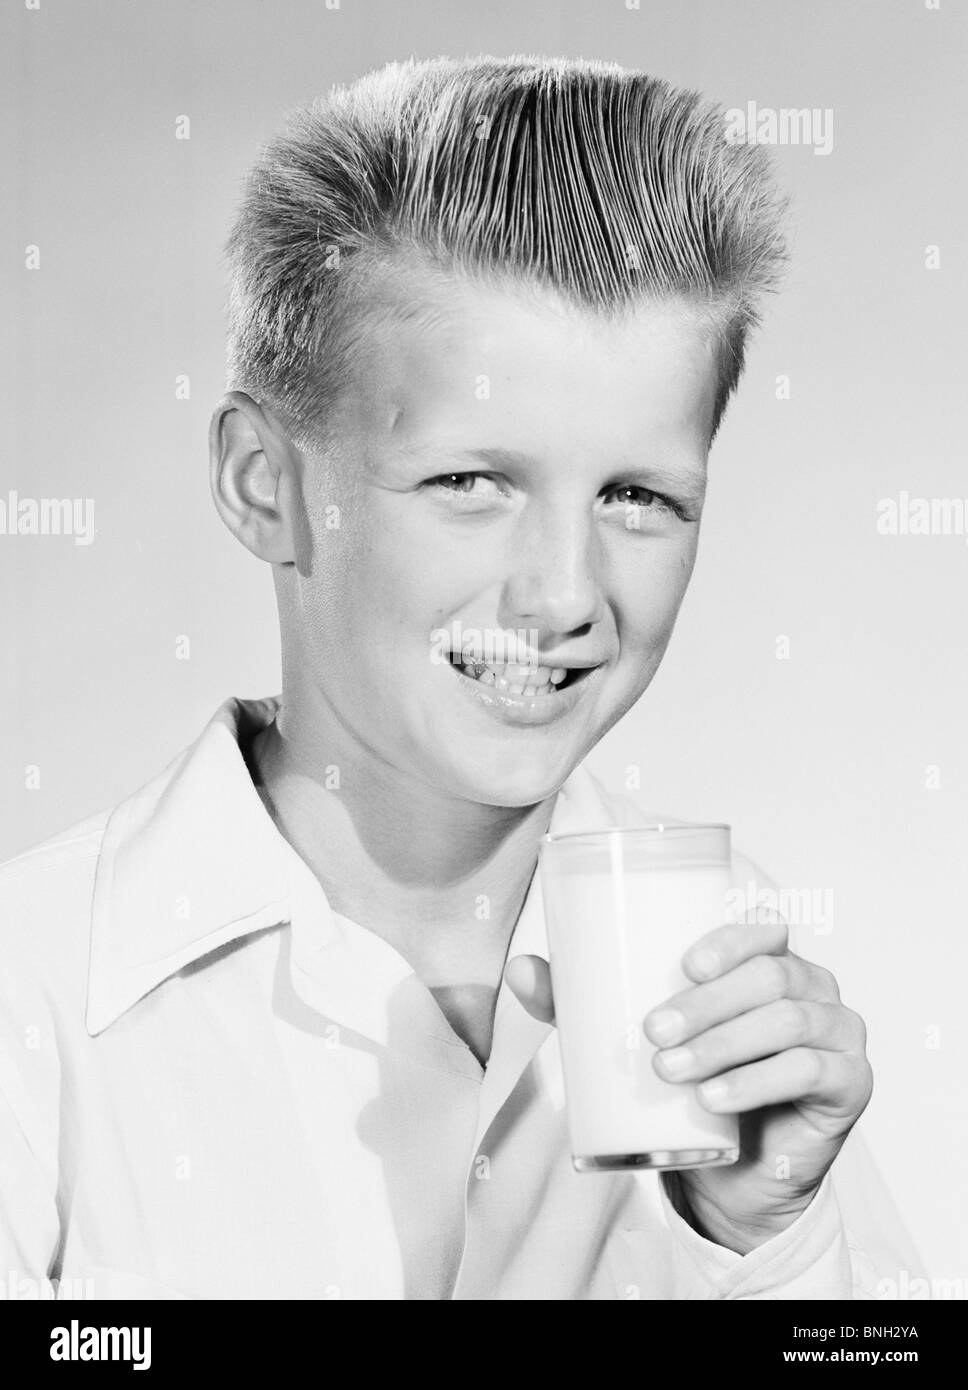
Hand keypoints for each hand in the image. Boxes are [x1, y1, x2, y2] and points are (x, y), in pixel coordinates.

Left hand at [505, 916, 872, 1254]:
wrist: (734, 1175)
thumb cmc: (690, 1086)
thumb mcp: (634, 1040)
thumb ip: (580, 1003)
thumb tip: (520, 969)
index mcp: (768, 961)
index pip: (764, 927)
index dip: (730, 937)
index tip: (682, 964)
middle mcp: (812, 987)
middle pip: (770, 976)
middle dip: (708, 1002)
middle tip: (653, 1033)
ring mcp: (838, 1034)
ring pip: (787, 1020)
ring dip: (725, 1043)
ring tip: (672, 1070)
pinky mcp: (850, 1084)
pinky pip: (811, 1071)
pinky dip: (760, 1081)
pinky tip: (719, 1097)